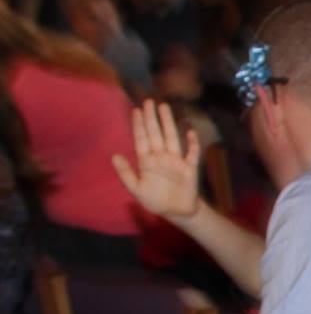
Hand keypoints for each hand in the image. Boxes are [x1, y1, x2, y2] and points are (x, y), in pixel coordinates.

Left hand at [112, 100, 202, 221]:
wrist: (176, 212)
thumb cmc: (155, 200)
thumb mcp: (136, 189)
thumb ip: (125, 173)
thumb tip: (114, 155)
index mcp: (146, 161)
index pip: (141, 139)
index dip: (138, 125)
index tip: (135, 110)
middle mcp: (161, 157)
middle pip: (155, 133)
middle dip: (151, 118)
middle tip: (148, 101)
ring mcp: (176, 161)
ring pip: (171, 138)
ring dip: (168, 123)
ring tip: (164, 107)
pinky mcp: (189, 168)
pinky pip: (191, 153)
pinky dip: (192, 143)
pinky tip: (190, 131)